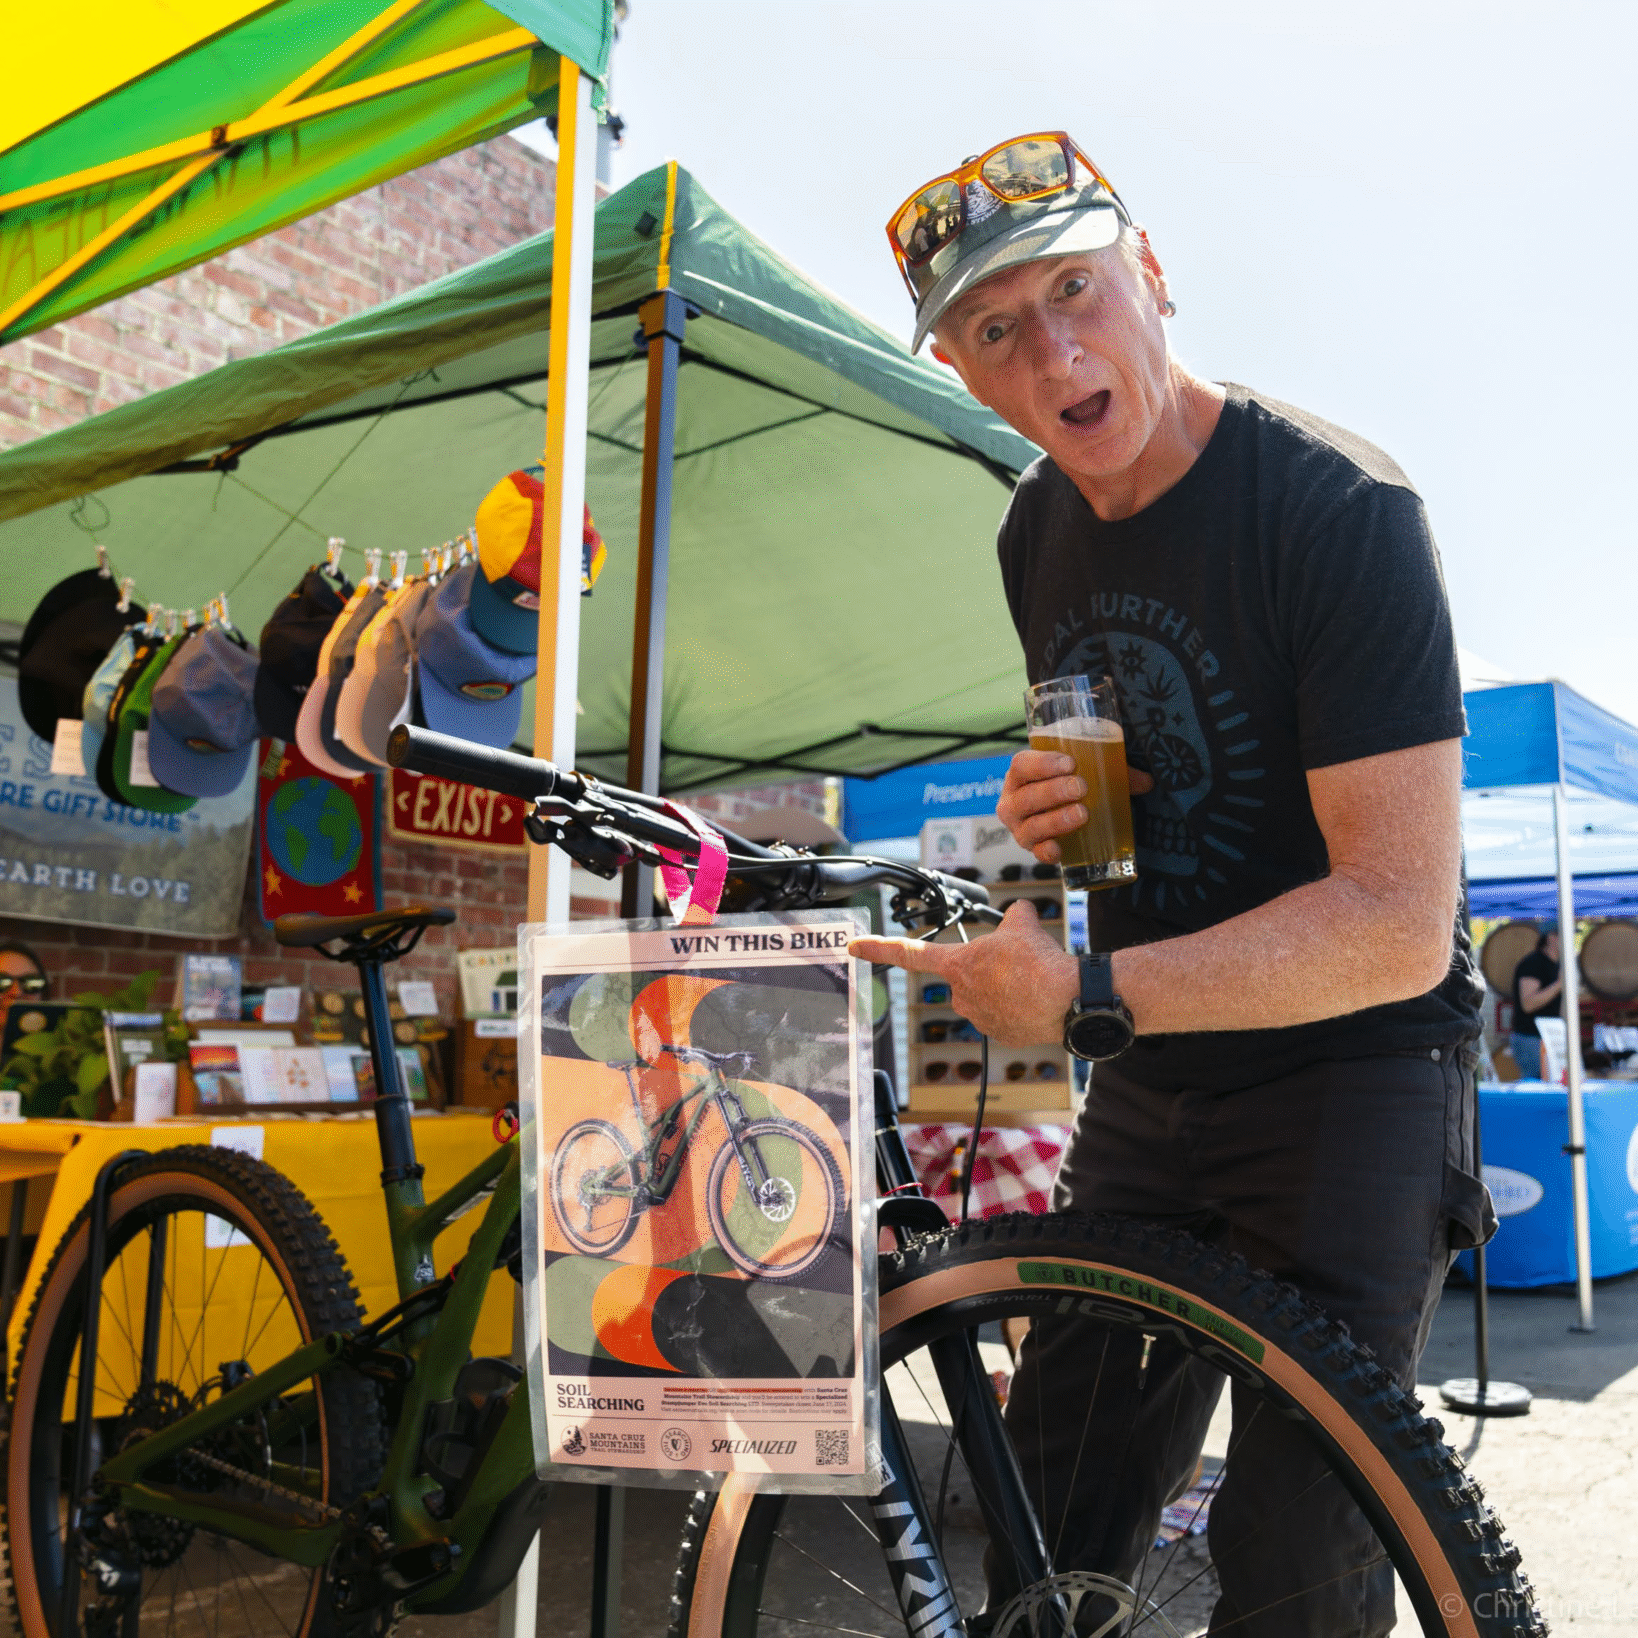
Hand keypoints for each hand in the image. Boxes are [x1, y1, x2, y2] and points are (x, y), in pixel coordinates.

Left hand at [849, 901, 1078, 1047]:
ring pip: (989, 994)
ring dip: (1006, 987)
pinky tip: (1037, 1000)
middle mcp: (961, 995)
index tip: (854, 947)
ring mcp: (979, 1018)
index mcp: (958, 965)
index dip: (879, 948)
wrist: (1067, 1001)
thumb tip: (1019, 912)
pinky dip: (1020, 1007)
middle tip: (1020, 962)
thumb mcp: (1023, 924)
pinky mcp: (1001, 1035)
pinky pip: (1006, 1015)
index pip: (910, 953)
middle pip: (968, 975)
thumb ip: (1013, 915)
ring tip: (1033, 981)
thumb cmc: (1040, 962)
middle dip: (990, 968)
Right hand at [996, 749, 1153, 864]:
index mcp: (1021, 775)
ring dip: (1055, 820)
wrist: (1058, 809)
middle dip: (1053, 792)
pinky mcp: (1033, 849)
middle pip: (1026, 796)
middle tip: (1081, 787)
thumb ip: (1114, 771)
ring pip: (1031, 826)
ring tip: (1082, 813)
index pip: (1021, 764)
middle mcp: (1013, 802)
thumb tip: (1146, 781)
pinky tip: (1059, 849)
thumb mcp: (1089, 772)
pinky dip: (1046, 852)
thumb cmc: (1068, 784)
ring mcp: (1020, 828)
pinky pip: (1036, 854)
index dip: (1042, 763)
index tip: (1070, 763)